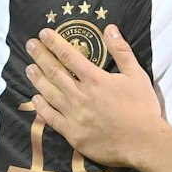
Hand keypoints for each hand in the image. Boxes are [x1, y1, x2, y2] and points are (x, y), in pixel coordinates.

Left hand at [26, 25, 168, 168]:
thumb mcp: (136, 75)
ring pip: (49, 93)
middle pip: (55, 72)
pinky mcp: (72, 134)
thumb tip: (109, 28)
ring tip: (28, 68)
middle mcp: (80, 95)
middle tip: (30, 45)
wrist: (142, 142)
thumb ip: (122, 51)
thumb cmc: (142, 108)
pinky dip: (41, 108)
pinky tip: (35, 99)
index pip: (69, 56)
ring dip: (37, 79)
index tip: (43, 33)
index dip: (54, 43)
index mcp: (95, 79)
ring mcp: (74, 116)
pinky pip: (51, 118)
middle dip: (40, 56)